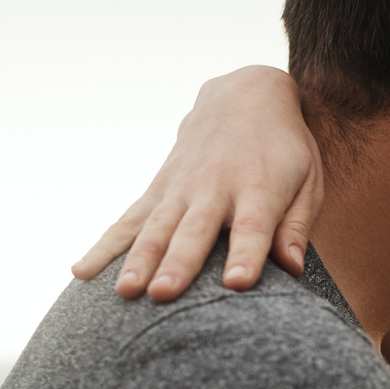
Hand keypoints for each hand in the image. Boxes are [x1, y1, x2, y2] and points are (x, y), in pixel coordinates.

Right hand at [71, 66, 324, 300]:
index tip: (239, 283)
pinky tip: (82, 272)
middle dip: (180, 262)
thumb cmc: (283, 150)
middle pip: (195, 231)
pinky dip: (105, 246)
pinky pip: (128, 221)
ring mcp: (181, 188)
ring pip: (156, 228)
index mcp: (259, 189)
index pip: (254, 226)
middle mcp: (215, 188)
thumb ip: (297, 225)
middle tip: (164, 293)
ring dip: (139, 259)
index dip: (248, 254)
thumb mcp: (307, 180)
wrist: (245, 95)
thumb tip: (295, 268)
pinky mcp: (158, 190)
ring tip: (125, 291)